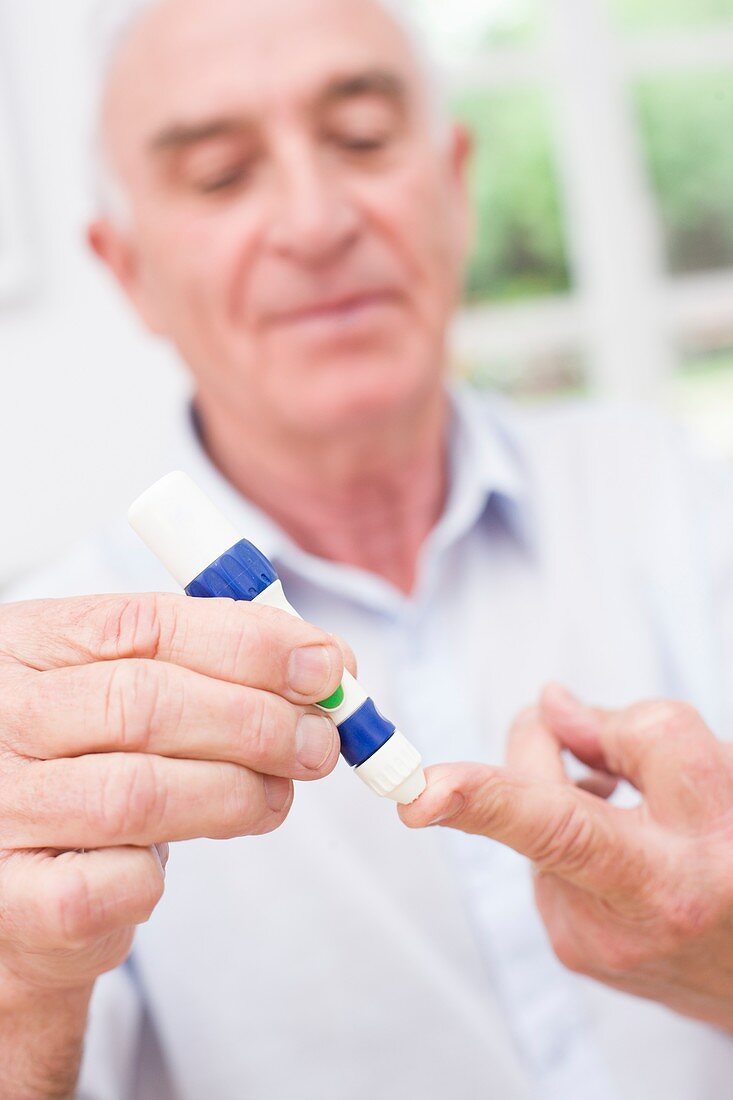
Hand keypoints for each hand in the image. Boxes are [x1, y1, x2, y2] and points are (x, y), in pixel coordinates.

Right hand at [0, 593, 345, 994]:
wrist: (11, 884)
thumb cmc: (85, 770)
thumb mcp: (123, 693)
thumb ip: (209, 668)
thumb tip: (326, 664)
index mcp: (26, 645)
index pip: (146, 625)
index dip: (249, 643)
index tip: (325, 666)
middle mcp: (1, 718)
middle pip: (147, 704)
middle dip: (257, 722)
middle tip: (318, 743)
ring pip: (141, 793)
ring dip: (235, 794)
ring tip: (274, 797)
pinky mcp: (12, 901)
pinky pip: (117, 882)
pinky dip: (163, 874)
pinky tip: (168, 863)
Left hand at [400, 685, 732, 1031]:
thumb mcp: (715, 772)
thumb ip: (624, 728)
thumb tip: (546, 709)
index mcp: (661, 879)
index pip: (558, 827)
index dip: (485, 801)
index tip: (419, 797)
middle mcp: (612, 926)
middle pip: (533, 795)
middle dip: (555, 751)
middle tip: (608, 753)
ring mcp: (585, 945)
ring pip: (536, 821)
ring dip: (574, 799)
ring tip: (646, 822)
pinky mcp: (571, 949)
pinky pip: (546, 857)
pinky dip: (574, 837)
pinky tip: (624, 848)